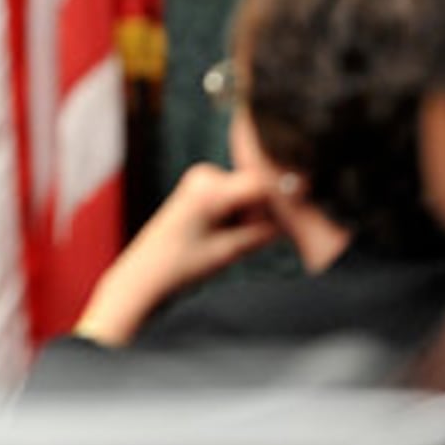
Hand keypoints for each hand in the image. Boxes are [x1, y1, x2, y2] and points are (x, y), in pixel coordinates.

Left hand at [72, 162, 280, 346]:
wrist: (147, 271)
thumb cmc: (182, 264)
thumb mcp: (231, 250)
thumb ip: (266, 229)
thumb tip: (296, 210)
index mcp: (210, 188)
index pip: (264, 184)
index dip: (284, 201)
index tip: (295, 221)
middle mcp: (206, 174)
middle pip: (259, 188)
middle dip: (261, 215)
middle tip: (241, 242)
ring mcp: (204, 176)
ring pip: (250, 193)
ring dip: (249, 216)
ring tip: (224, 240)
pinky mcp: (204, 184)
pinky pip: (238, 195)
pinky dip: (239, 214)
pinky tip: (220, 232)